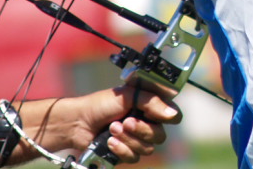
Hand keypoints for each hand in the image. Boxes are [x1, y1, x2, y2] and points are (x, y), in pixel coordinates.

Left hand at [40, 82, 180, 162]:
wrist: (79, 123)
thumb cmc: (101, 104)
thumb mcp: (128, 96)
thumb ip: (151, 102)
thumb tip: (172, 114)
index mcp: (150, 107)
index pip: (173, 116)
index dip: (169, 118)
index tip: (155, 116)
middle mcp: (147, 124)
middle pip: (160, 136)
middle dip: (140, 130)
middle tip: (125, 122)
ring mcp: (136, 140)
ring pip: (146, 149)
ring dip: (127, 139)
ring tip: (112, 129)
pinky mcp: (126, 153)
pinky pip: (133, 157)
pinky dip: (120, 149)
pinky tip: (109, 141)